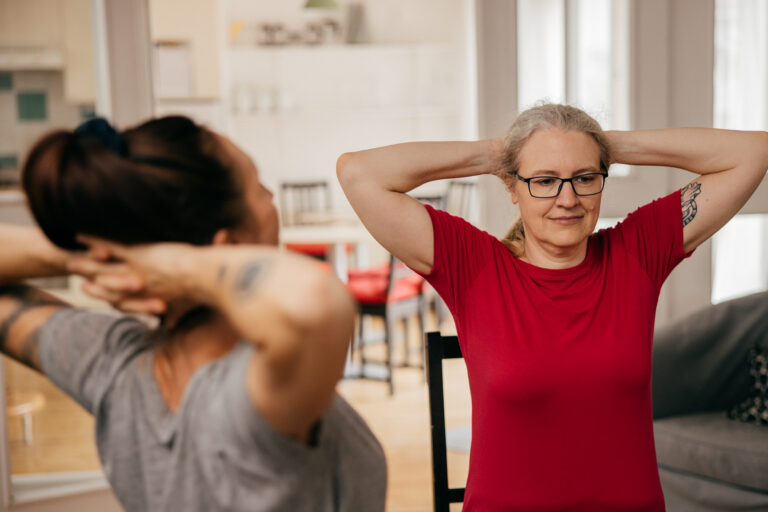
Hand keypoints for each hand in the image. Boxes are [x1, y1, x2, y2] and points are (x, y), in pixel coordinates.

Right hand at [66, 236, 192, 314]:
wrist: (206, 277)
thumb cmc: (202, 291)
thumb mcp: (185, 306)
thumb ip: (176, 315)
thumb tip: (172, 326)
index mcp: (147, 299)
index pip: (121, 304)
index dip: (108, 299)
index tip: (97, 295)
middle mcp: (136, 288)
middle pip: (105, 289)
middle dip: (89, 284)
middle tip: (76, 279)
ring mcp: (134, 271)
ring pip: (101, 270)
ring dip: (84, 265)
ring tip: (71, 262)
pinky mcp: (136, 256)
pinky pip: (110, 247)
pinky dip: (93, 242)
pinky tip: (79, 236)